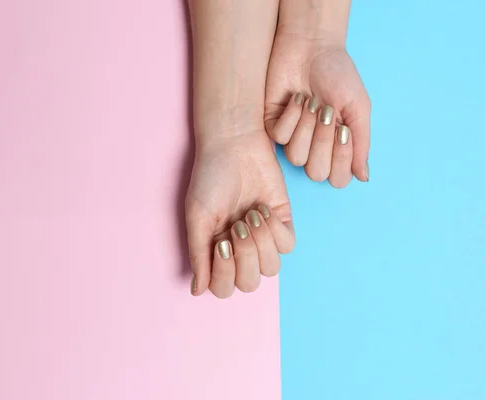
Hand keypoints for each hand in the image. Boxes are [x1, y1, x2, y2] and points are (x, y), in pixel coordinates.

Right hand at [185, 130, 294, 297]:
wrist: (234, 144)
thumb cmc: (211, 177)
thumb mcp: (197, 216)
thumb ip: (198, 254)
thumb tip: (197, 290)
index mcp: (216, 250)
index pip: (224, 288)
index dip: (224, 274)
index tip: (220, 243)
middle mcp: (240, 249)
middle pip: (250, 283)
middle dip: (245, 258)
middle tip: (237, 226)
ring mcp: (263, 237)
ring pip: (271, 268)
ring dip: (261, 243)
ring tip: (250, 215)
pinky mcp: (283, 221)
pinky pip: (288, 245)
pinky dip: (276, 230)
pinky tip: (264, 209)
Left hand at [265, 33, 370, 187]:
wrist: (312, 46)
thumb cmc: (338, 74)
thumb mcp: (358, 107)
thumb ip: (362, 143)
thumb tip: (364, 177)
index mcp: (337, 147)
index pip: (338, 178)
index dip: (341, 159)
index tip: (344, 130)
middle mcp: (315, 148)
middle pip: (316, 173)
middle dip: (323, 142)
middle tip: (328, 113)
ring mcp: (293, 138)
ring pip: (296, 157)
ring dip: (307, 127)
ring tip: (313, 102)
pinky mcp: (273, 125)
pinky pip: (280, 138)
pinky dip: (291, 117)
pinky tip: (298, 99)